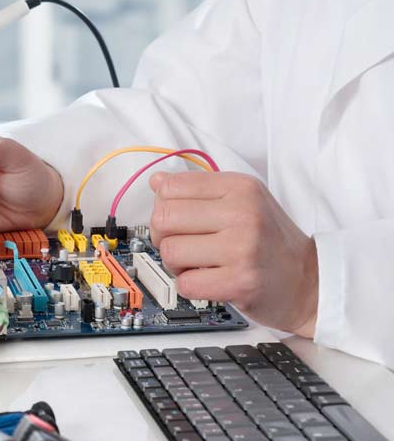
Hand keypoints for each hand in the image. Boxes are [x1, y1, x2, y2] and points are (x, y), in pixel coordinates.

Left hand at [149, 171, 318, 337]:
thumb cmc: (271, 240)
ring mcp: (242, 248)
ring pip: (170, 252)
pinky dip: (189, 285)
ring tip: (198, 263)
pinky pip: (185, 283)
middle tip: (182, 244)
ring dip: (176, 264)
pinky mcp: (239, 282)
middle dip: (163, 236)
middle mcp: (242, 213)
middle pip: (164, 218)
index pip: (171, 187)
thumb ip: (199, 189)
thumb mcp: (243, 200)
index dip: (162, 206)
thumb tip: (157, 181)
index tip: (176, 218)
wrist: (310, 281)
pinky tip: (208, 280)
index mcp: (240, 187)